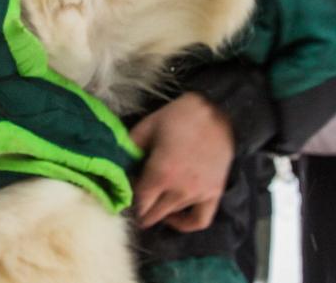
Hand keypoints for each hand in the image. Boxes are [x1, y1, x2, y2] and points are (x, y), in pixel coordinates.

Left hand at [130, 92, 234, 231]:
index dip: (127, 201)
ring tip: (149, 204)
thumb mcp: (146, 127)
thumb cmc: (178, 117)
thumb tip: (118, 166)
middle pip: (153, 213)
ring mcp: (199, 194)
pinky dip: (185, 224)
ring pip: (172, 214)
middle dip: (139, 211)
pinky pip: (200, 220)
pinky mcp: (214, 194)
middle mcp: (180, 190)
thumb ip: (130, 148)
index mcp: (160, 173)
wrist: (217, 112)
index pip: (138, 201)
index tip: (121, 195)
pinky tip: (174, 215)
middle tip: (131, 203)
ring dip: (158, 212)